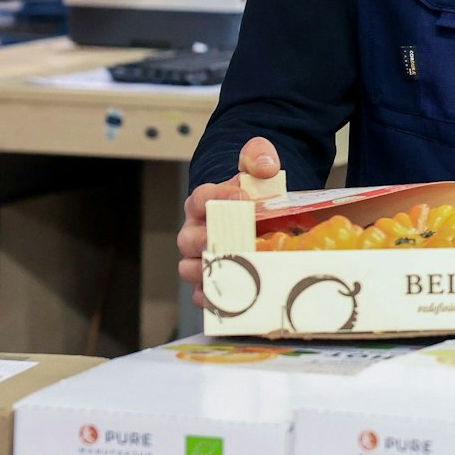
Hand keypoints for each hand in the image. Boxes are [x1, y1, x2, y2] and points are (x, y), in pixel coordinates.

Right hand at [177, 137, 279, 307]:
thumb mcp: (257, 169)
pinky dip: (213, 297)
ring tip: (235, 269)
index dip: (218, 197)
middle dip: (209, 240)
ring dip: (210, 271)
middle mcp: (195, 231)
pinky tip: (232, 296)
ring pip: (191, 268)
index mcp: (203, 203)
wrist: (257, 219)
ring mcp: (199, 258)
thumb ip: (258, 156)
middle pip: (189, 239)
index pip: (201, 198)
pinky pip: (202, 294)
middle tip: (235, 241)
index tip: (243, 198)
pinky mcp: (209, 281)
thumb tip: (265, 165)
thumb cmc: (252, 196)